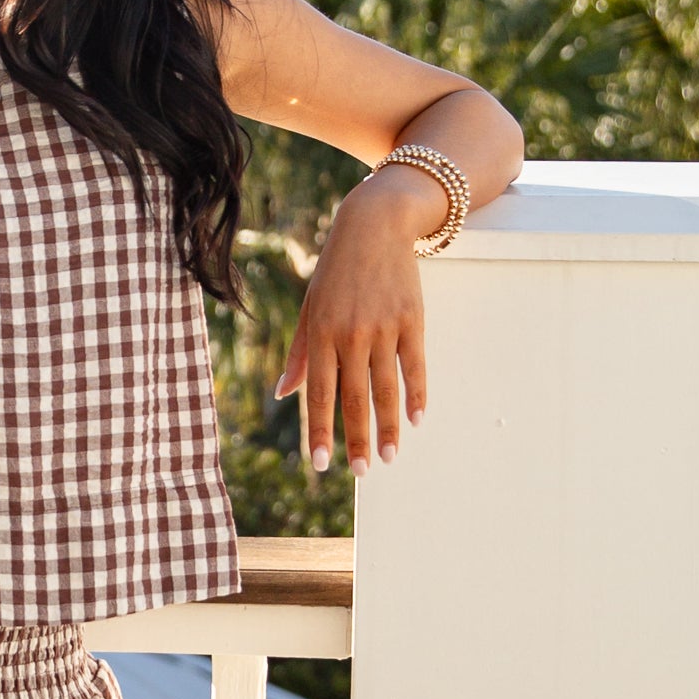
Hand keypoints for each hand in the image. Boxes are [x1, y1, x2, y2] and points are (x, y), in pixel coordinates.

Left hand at [277, 162, 444, 473]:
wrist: (375, 226)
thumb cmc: (336, 271)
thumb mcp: (310, 307)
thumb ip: (300, 353)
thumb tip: (282, 393)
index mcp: (321, 333)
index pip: (318, 393)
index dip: (319, 431)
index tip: (321, 464)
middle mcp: (351, 334)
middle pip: (354, 397)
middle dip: (357, 439)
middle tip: (361, 473)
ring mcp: (384, 327)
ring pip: (386, 388)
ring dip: (388, 427)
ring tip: (389, 458)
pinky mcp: (412, 319)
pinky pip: (415, 366)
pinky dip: (416, 394)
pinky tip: (415, 420)